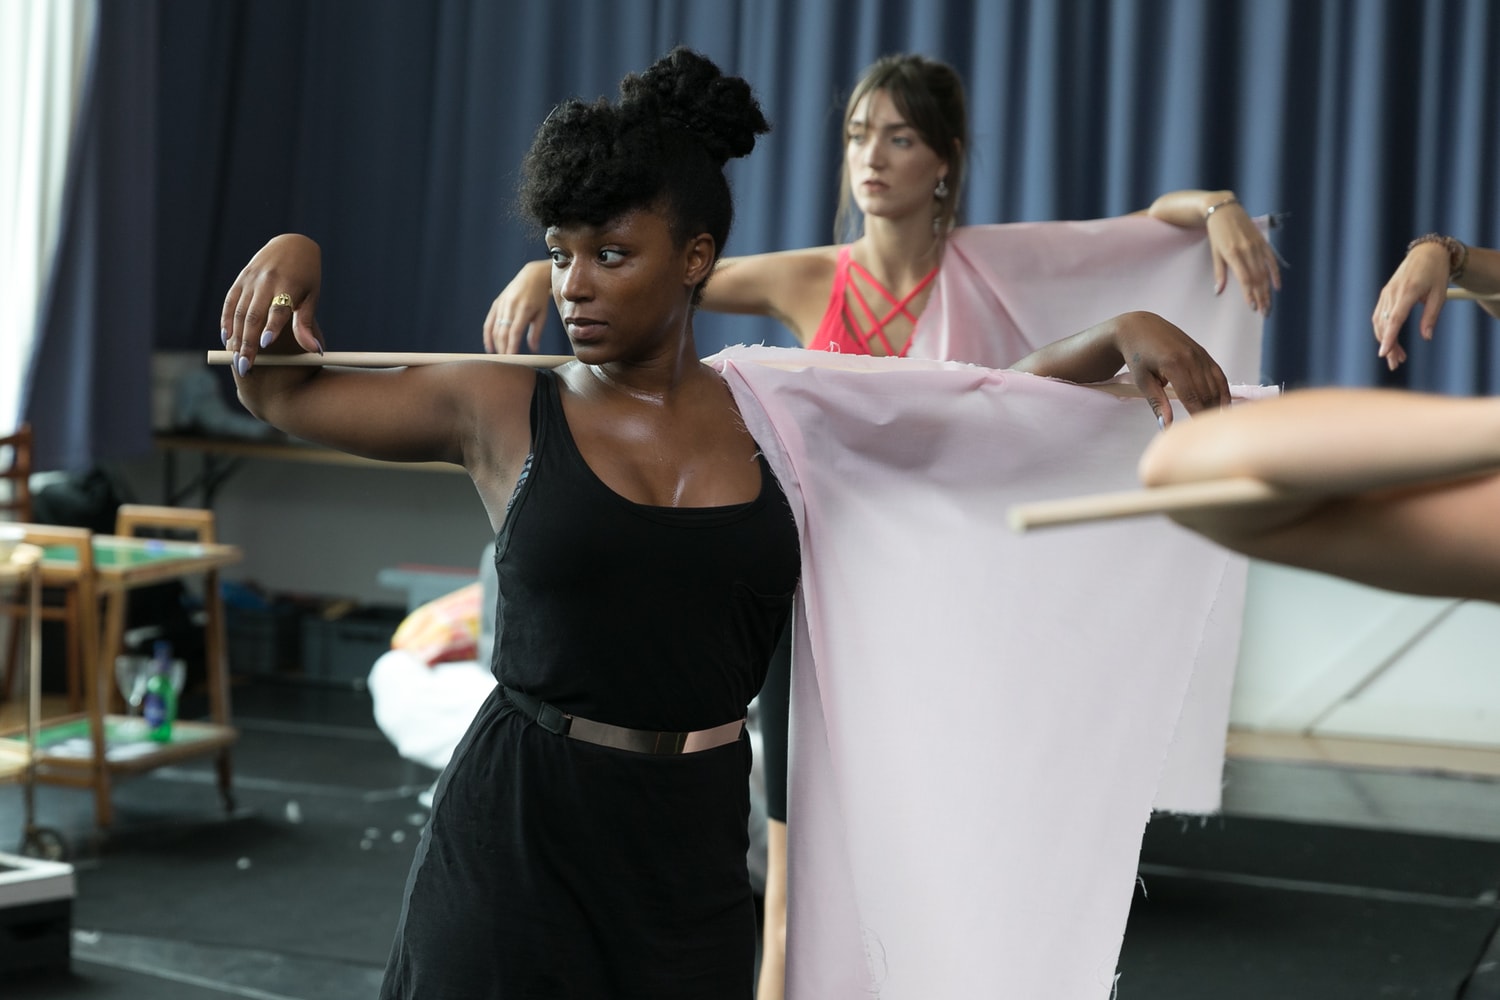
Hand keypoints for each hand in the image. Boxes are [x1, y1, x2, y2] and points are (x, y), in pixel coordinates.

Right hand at [220, 234, 324, 375]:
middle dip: (248, 343)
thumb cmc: (306, 276)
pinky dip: (226, 321)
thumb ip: (306, 324)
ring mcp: (251, 280)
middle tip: (245, 366)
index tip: (265, 344)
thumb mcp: (311, 297)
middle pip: (254, 316)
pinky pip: (230, 303)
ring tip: (236, 359)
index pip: (278, 309)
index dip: (271, 326)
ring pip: (240, 312)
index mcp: (288, 285)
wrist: (291, 245)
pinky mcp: (241, 280)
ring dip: (236, 337)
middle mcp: (267, 282)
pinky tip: (226, 339)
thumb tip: (315, 352)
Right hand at [482, 260, 551, 353]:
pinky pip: (489, 322)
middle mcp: (510, 306)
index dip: (512, 346)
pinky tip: (490, 347)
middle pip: (502, 332)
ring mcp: (501, 304)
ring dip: (496, 344)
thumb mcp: (542, 314)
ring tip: (499, 357)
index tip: (512, 358)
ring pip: (494, 328)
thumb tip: (534, 350)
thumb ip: (537, 333)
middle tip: (505, 361)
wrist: (532, 276)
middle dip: (502, 348)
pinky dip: (488, 335)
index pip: (515, 332)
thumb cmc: (540, 296)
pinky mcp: (496, 303)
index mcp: (524, 309)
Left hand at [1113, 311, 1231, 427]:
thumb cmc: (1136, 355)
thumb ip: (1157, 403)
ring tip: (1219, 423)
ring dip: (1218, 403)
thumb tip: (1167, 426)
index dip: (1198, 416)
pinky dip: (1223, 390)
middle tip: (1211, 433)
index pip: (1192, 397)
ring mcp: (1199, 353)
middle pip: (1207, 392)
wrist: (1138, 327)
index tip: (1201, 432)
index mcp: (1174, 364)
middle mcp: (1191, 357)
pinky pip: (1218, 374)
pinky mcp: (1202, 352)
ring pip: (1215, 384)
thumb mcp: (1142, 380)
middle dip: (1209, 413)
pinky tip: (1224, 405)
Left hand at [1205, 201, 1281, 315]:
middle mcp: (1247, 250)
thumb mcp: (1215, 252)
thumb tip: (1218, 292)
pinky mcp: (1262, 241)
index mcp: (1233, 254)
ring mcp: (1256, 245)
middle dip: (1261, 297)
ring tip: (1268, 305)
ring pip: (1265, 272)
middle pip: (1257, 279)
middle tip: (1264, 313)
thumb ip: (1219, 273)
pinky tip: (1277, 287)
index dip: (1250, 294)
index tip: (1253, 308)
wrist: (1223, 208)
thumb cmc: (1216, 232)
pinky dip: (1275, 274)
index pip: (1245, 279)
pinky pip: (1271, 260)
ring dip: (1267, 291)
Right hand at [1371, 242, 1449, 370]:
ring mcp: (1386, 293)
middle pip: (1385, 325)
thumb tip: (1426, 337)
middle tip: (1397, 363)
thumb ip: (1431, 317)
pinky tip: (1390, 340)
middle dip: (1389, 346)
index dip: (1389, 338)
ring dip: (1385, 340)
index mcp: (1409, 291)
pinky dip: (1382, 330)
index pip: (1395, 319)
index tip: (1384, 353)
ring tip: (1396, 355)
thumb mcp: (1440, 294)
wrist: (1426, 252)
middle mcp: (1393, 293)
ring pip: (1379, 323)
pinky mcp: (1385, 294)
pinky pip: (1379, 316)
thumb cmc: (1437, 273)